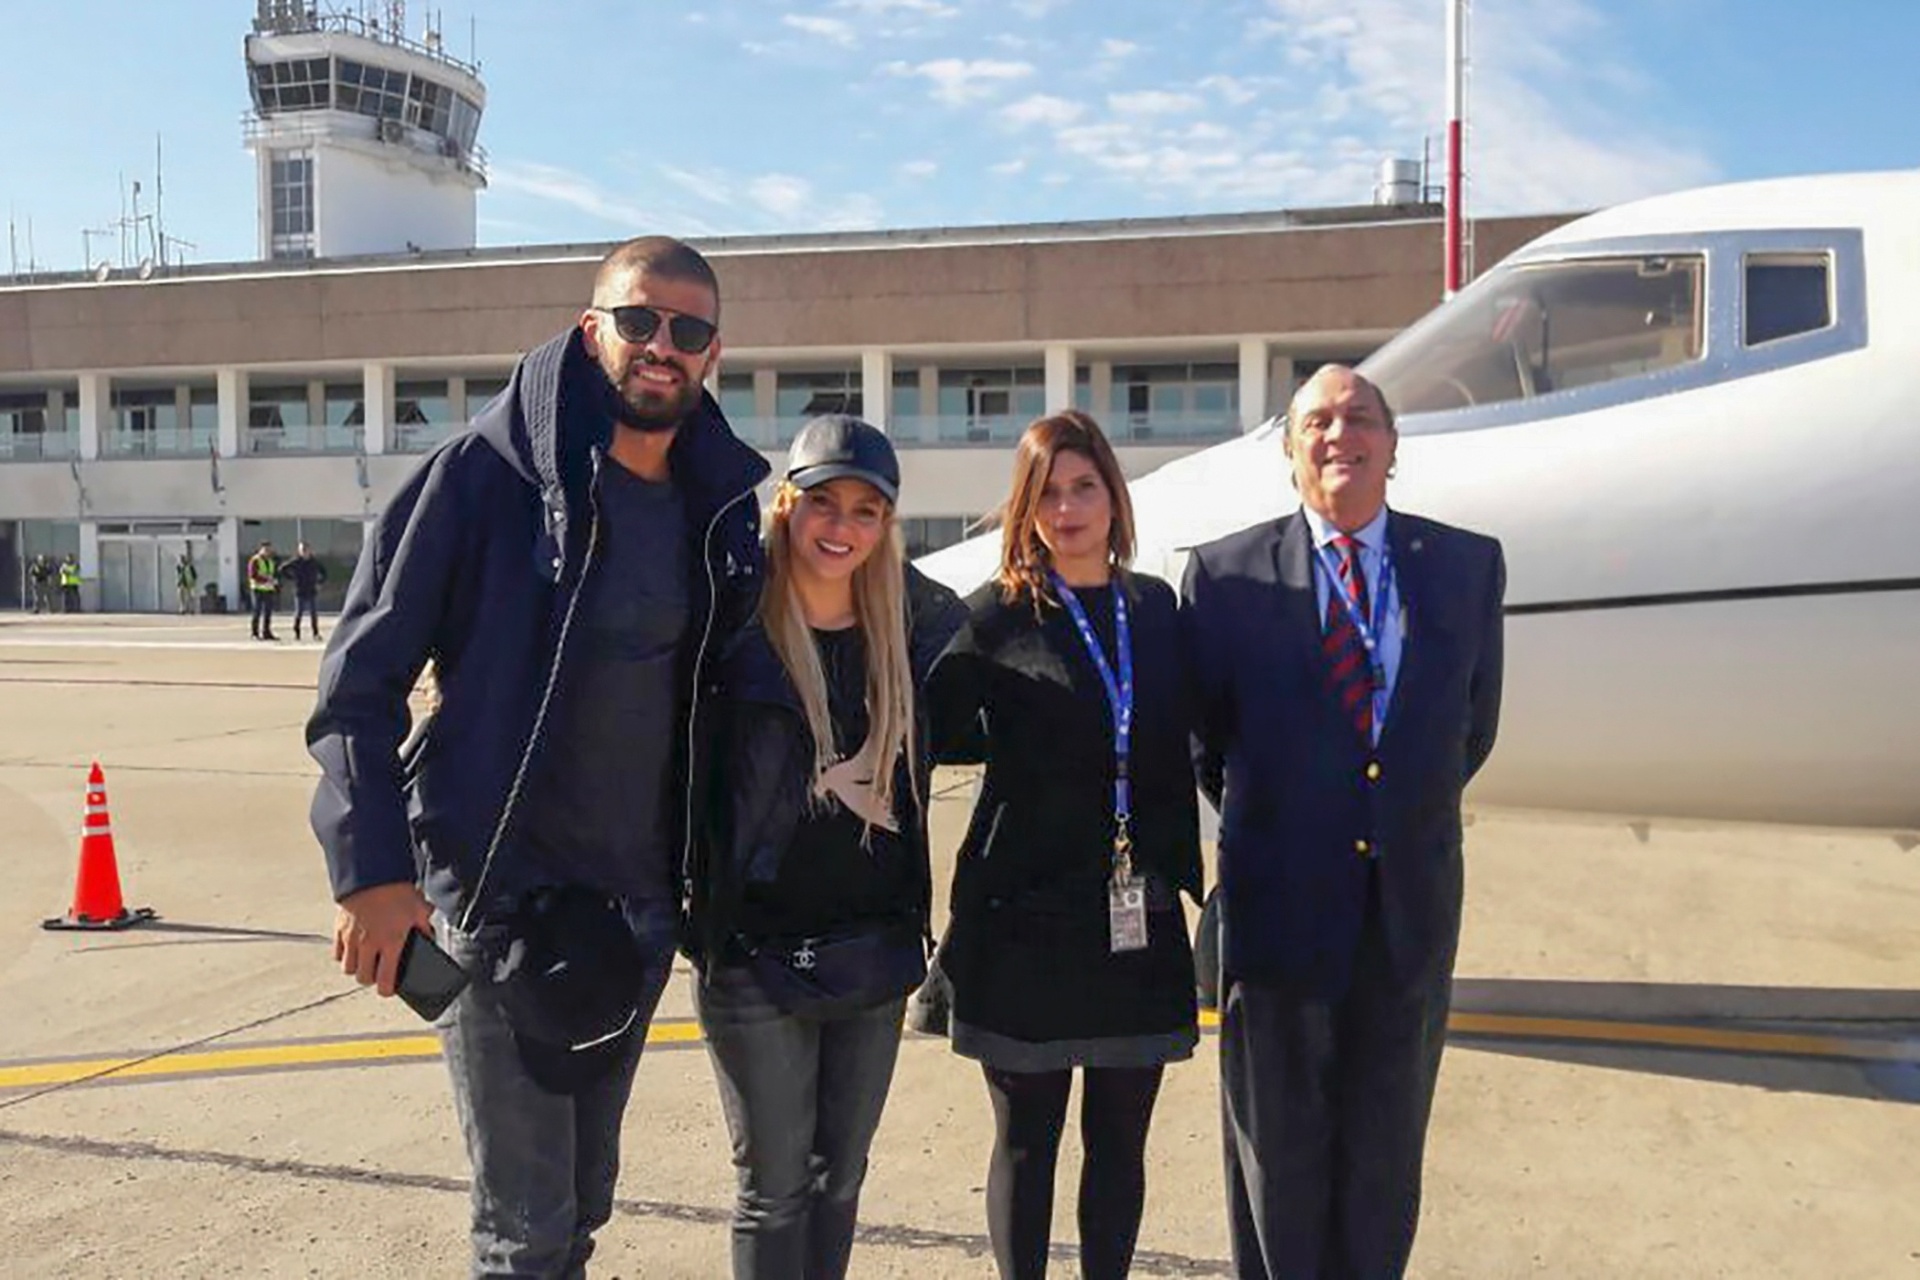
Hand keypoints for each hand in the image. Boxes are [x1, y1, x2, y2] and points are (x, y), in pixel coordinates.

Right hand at [333, 882, 433, 997]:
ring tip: (365, 961)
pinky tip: (353, 949)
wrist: (371, 873)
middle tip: (377, 973)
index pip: (385, 980)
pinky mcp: (339, 930)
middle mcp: (369, 945)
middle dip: (371, 979)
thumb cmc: (397, 891)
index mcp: (391, 943)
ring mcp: (352, 939)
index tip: (388, 990)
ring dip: (357, 968)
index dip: (387, 990)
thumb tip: (430, 938)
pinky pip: (337, 954)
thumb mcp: (419, 909)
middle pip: (363, 978)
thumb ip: (425, 927)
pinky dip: (344, 955)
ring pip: (348, 968)